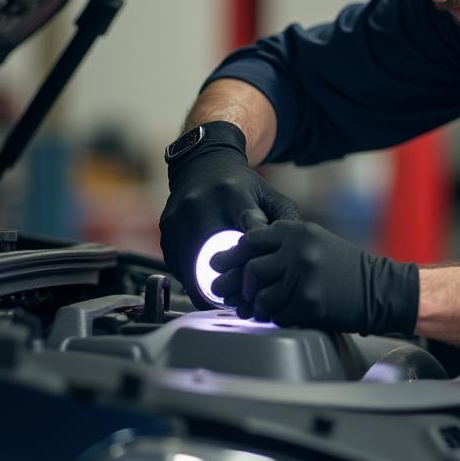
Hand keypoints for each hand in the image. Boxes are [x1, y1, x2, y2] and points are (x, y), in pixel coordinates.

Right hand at [159, 125, 298, 306]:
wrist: (202, 165)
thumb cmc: (242, 186)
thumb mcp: (269, 195)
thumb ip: (285, 221)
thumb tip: (293, 252)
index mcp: (233, 194)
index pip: (249, 231)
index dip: (258, 257)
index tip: (262, 274)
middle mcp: (201, 204)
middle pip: (216, 257)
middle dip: (231, 280)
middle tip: (244, 295)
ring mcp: (179, 218)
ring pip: (193, 268)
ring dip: (208, 286)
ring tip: (226, 295)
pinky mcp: (166, 229)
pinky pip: (178, 265)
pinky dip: (192, 278)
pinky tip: (207, 282)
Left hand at [210, 220, 419, 335]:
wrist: (379, 289)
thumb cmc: (344, 267)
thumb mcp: (313, 241)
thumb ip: (280, 243)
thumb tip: (240, 255)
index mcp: (297, 231)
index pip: (250, 240)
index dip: (231, 255)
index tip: (220, 264)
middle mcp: (298, 251)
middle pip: (250, 269)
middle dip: (235, 284)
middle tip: (227, 291)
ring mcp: (303, 278)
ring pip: (259, 296)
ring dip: (253, 305)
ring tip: (253, 307)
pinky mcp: (308, 304)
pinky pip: (274, 314)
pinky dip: (270, 317)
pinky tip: (273, 314)